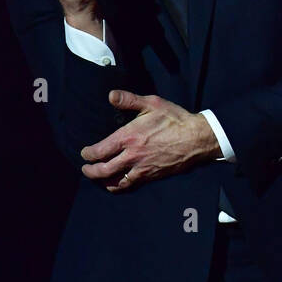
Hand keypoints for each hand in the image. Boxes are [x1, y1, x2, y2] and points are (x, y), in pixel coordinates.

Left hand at [79, 91, 220, 191]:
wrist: (197, 138)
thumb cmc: (175, 120)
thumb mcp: (153, 104)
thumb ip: (129, 100)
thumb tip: (110, 95)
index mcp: (129, 137)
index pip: (100, 151)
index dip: (88, 154)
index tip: (85, 153)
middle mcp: (132, 156)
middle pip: (103, 170)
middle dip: (90, 171)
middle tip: (86, 168)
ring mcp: (142, 168)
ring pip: (114, 182)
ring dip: (102, 181)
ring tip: (98, 178)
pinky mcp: (151, 176)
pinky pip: (130, 185)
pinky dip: (119, 186)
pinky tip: (117, 183)